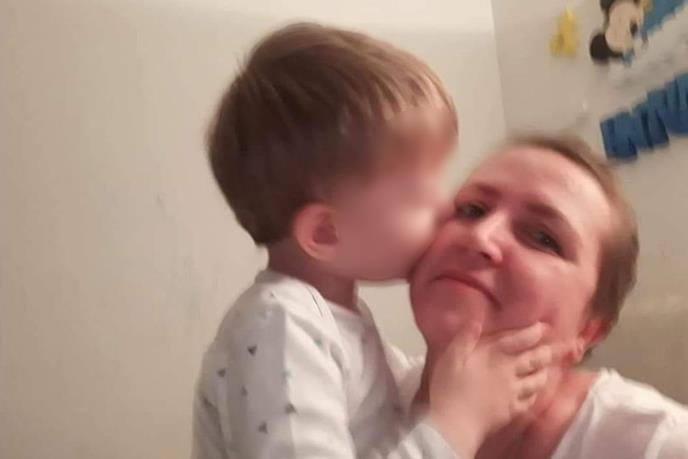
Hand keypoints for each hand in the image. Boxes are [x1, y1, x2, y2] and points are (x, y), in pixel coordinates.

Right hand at [427, 322, 552, 457]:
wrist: (453, 422)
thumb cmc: (448, 386)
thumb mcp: (451, 356)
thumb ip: (465, 338)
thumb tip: (476, 322)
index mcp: (494, 355)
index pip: (519, 340)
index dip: (534, 332)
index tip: (543, 327)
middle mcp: (509, 371)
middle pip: (534, 360)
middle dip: (547, 352)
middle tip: (558, 348)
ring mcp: (513, 392)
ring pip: (537, 380)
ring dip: (544, 373)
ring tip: (548, 369)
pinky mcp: (512, 410)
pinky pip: (530, 400)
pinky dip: (535, 393)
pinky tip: (534, 392)